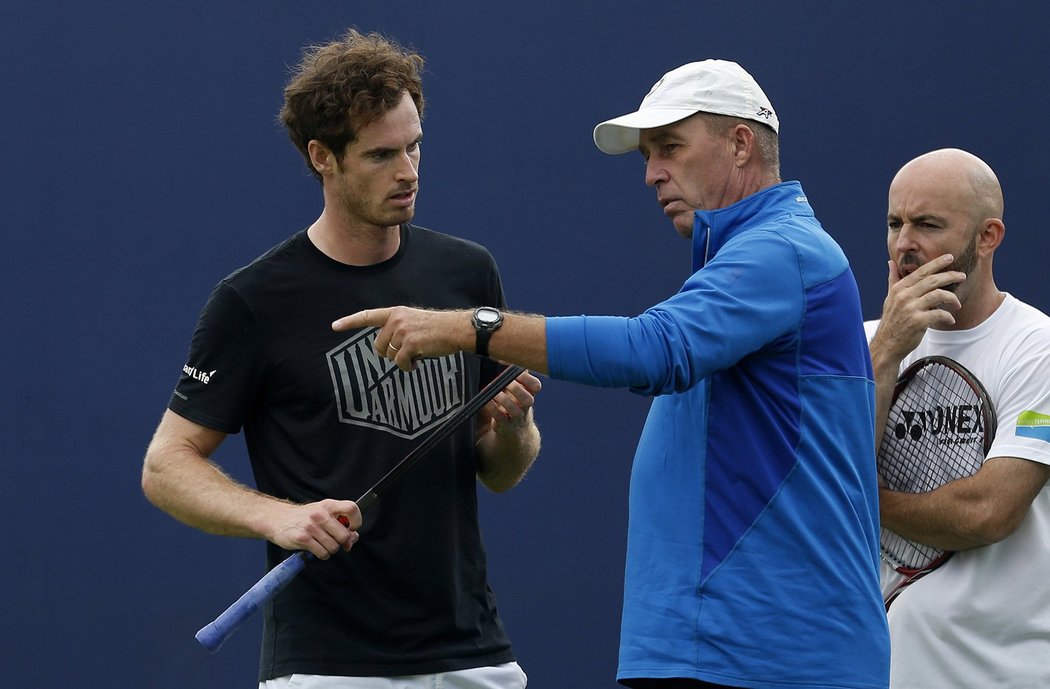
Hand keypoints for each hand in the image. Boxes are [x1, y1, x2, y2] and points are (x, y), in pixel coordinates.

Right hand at [268, 498, 361, 559]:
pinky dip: (322, 554)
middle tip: (336, 541)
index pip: (352, 509)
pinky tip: (316, 548)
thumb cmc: (304, 517)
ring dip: (331, 549)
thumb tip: (354, 537)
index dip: (357, 521)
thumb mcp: (322, 512)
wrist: (278, 519)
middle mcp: (320, 514)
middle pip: (345, 535)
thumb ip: (340, 522)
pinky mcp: (303, 539)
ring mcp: (311, 527)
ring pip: (334, 547)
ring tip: (322, 543)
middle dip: (343, 542)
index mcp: (328, 505)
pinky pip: (323, 553)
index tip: (352, 528)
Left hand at [332, 307, 469, 370]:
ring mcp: (402, 331)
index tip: (335, 326)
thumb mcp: (414, 321)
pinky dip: (409, 367)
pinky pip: (401, 363)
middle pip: (379, 345)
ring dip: (403, 360)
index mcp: (396, 312)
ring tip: (418, 353)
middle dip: (390, 353)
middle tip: (406, 353)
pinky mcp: (410, 344)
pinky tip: (418, 362)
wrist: (457, 329)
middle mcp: (396, 320)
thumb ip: (399, 328)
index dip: (350, 322)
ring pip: (390, 356)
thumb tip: (388, 348)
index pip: (368, 316)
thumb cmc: (439, 328)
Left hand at [477, 370, 541, 434]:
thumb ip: (516, 374)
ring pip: (514, 410)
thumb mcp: (519, 389)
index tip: (516, 373)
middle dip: (516, 389)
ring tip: (494, 393)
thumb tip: (506, 355)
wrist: (515, 431)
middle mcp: (525, 407)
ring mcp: (515, 418)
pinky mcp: (504, 426)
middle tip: (506, 383)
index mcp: (530, 394)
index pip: (536, 386)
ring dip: (503, 399)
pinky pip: (499, 416)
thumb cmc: (515, 403)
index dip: (527, 378)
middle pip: (527, 399)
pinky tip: (486, 400)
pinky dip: (492, 407)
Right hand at [874, 254, 965, 361]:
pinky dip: (947, 316)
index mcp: (899, 289)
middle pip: (932, 280)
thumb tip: (891, 263)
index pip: (921, 272)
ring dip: (952, 298)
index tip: (949, 258)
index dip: (936, 263)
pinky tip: (950, 319)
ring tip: (957, 304)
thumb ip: (893, 279)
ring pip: (938, 295)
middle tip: (962, 276)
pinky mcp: (918, 322)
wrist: (886, 345)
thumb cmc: (891, 321)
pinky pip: (939, 314)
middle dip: (950, 276)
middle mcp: (904, 296)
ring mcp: (911, 309)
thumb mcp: (889, 298)